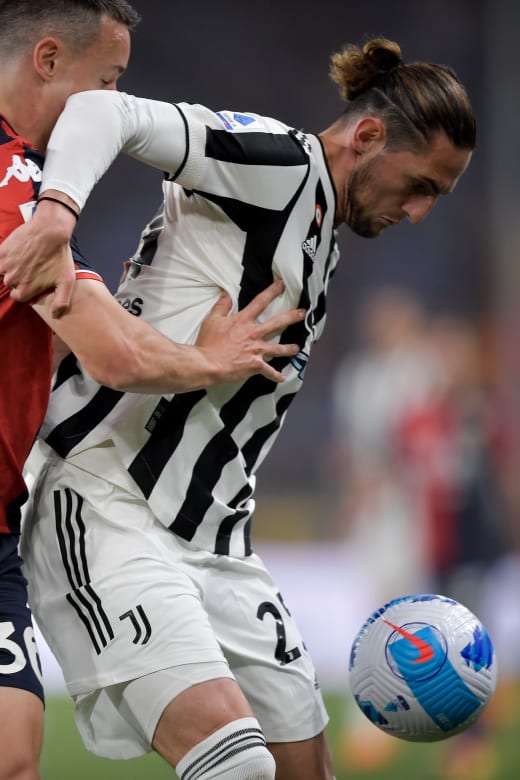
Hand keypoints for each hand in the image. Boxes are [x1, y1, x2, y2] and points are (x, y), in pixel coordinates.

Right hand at [0, 197, 77, 316]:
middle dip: (18, 277)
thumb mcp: (66, 281)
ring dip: (10, 267)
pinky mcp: (1, 253)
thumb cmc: (59, 255)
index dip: (24, 289)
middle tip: (30, 266)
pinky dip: (2, 259)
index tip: (31, 280)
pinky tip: (13, 253)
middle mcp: (14, 280)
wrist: (50, 230)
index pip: (18, 296)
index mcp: (27, 290)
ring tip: (23, 258)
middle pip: (10, 284)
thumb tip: (55, 315)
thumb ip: (61, 301)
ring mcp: (6, 266)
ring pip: (3, 272)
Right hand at [196, 280, 303, 383]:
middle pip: (278, 323)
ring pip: (278, 348)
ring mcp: (257, 350)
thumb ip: (222, 305)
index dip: (272, 291)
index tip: (282, 285)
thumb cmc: (208, 343)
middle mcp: (254, 334)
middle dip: (292, 317)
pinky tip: (282, 377)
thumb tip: (225, 293)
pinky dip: (276, 375)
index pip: (261, 302)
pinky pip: (269, 371)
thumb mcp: (212, 320)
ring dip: (289, 348)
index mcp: (244, 321)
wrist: (208, 364)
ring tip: (297, 348)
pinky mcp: (255, 365)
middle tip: (303, 314)